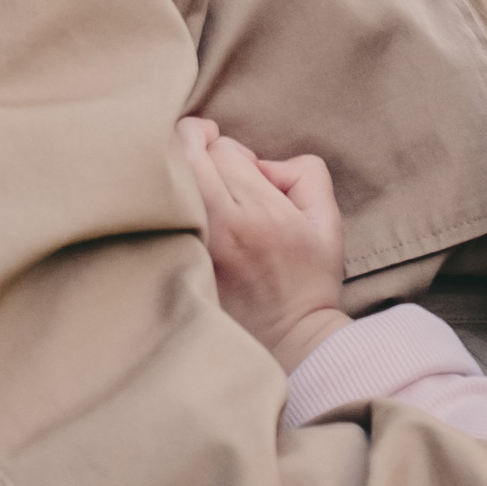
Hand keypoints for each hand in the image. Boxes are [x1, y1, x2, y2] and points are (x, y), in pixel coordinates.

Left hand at [179, 116, 350, 371]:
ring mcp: (196, 246)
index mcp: (261, 212)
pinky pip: (159, 216)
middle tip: (206, 150)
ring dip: (175, 169)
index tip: (243, 167)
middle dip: (194, 144)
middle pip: (185, 156)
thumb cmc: (310, 280)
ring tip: (194, 178)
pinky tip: (180, 206)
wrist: (292, 341)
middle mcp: (222, 226)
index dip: (230, 149)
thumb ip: (305, 173)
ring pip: (167, 182)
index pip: (222, 150)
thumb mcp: (327, 221)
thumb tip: (261, 163)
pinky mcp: (180, 264)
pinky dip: (165, 201)